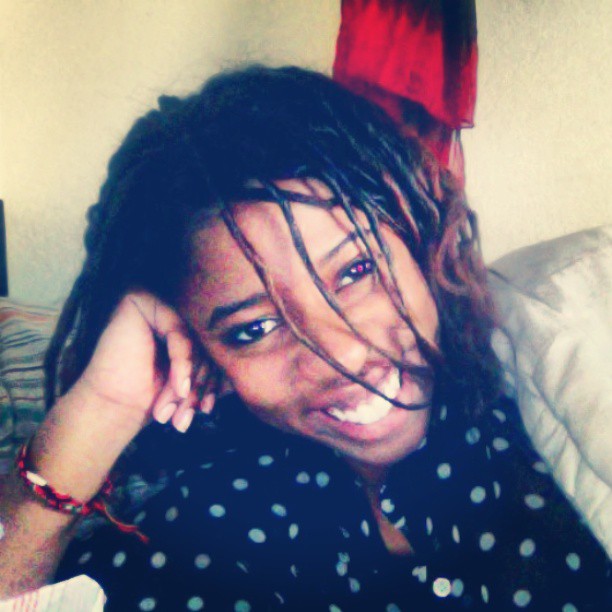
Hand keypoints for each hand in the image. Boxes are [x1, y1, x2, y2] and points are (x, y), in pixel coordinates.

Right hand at [78, 292, 216, 433]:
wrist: (114, 408)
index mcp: (186, 321)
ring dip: (190, 380)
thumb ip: (221, 368)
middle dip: (201, 384)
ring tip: (180, 410)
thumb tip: (259, 366)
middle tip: (190, 416)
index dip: (215, 379)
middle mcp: (172, 306)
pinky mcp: (140, 299)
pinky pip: (178, 332)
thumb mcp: (196, 380)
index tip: (208, 409)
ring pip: (194, 339)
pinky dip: (182, 363)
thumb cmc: (153, 395)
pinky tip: (178, 387)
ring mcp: (157, 300)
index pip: (213, 344)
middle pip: (205, 341)